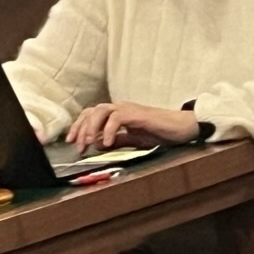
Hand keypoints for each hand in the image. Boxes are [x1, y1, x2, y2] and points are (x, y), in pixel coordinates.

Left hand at [65, 101, 198, 152]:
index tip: (71, 142)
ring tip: (89, 143)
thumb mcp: (134, 139)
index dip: (78, 127)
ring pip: (100, 111)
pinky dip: (109, 130)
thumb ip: (118, 141)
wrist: (182, 128)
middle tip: (78, 146)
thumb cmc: (160, 132)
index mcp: (116, 114)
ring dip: (91, 127)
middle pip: (90, 112)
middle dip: (81, 129)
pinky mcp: (136, 114)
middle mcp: (119, 108)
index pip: (90, 115)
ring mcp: (127, 109)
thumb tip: (98, 145)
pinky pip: (116, 118)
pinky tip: (108, 143)